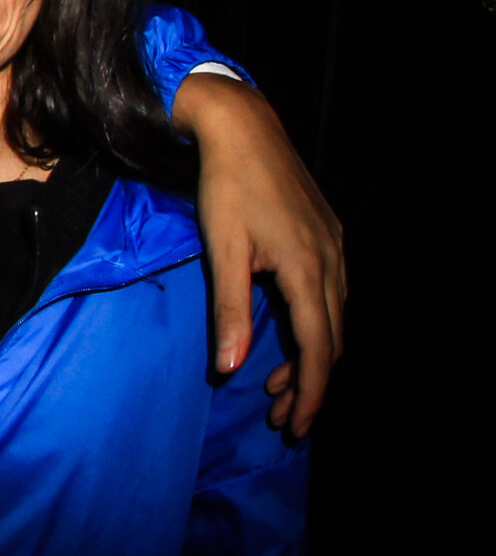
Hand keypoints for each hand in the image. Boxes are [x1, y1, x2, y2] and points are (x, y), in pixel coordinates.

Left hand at [176, 75, 346, 435]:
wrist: (244, 128)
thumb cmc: (225, 187)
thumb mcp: (221, 250)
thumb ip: (229, 311)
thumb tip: (230, 368)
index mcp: (307, 268)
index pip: (318, 347)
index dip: (312, 392)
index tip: (298, 427)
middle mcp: (331, 261)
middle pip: (332, 339)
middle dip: (311, 384)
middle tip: (283, 418)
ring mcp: (333, 247)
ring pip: (333, 318)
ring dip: (312, 356)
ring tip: (279, 386)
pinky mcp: (326, 236)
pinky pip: (330, 294)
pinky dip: (313, 325)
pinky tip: (289, 333)